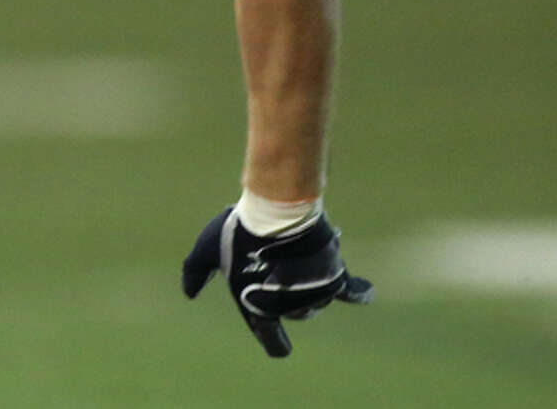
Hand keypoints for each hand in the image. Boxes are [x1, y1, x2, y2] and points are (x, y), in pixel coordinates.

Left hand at [181, 207, 372, 356]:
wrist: (276, 212)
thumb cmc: (239, 232)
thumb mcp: (207, 249)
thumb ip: (195, 271)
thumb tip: (189, 293)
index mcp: (260, 311)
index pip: (271, 340)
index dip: (274, 342)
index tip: (278, 343)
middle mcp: (291, 309)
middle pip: (294, 312)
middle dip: (285, 291)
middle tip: (273, 259)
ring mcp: (316, 295)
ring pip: (315, 299)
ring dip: (306, 279)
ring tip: (292, 249)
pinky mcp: (336, 276)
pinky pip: (351, 290)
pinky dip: (359, 292)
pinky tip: (366, 294)